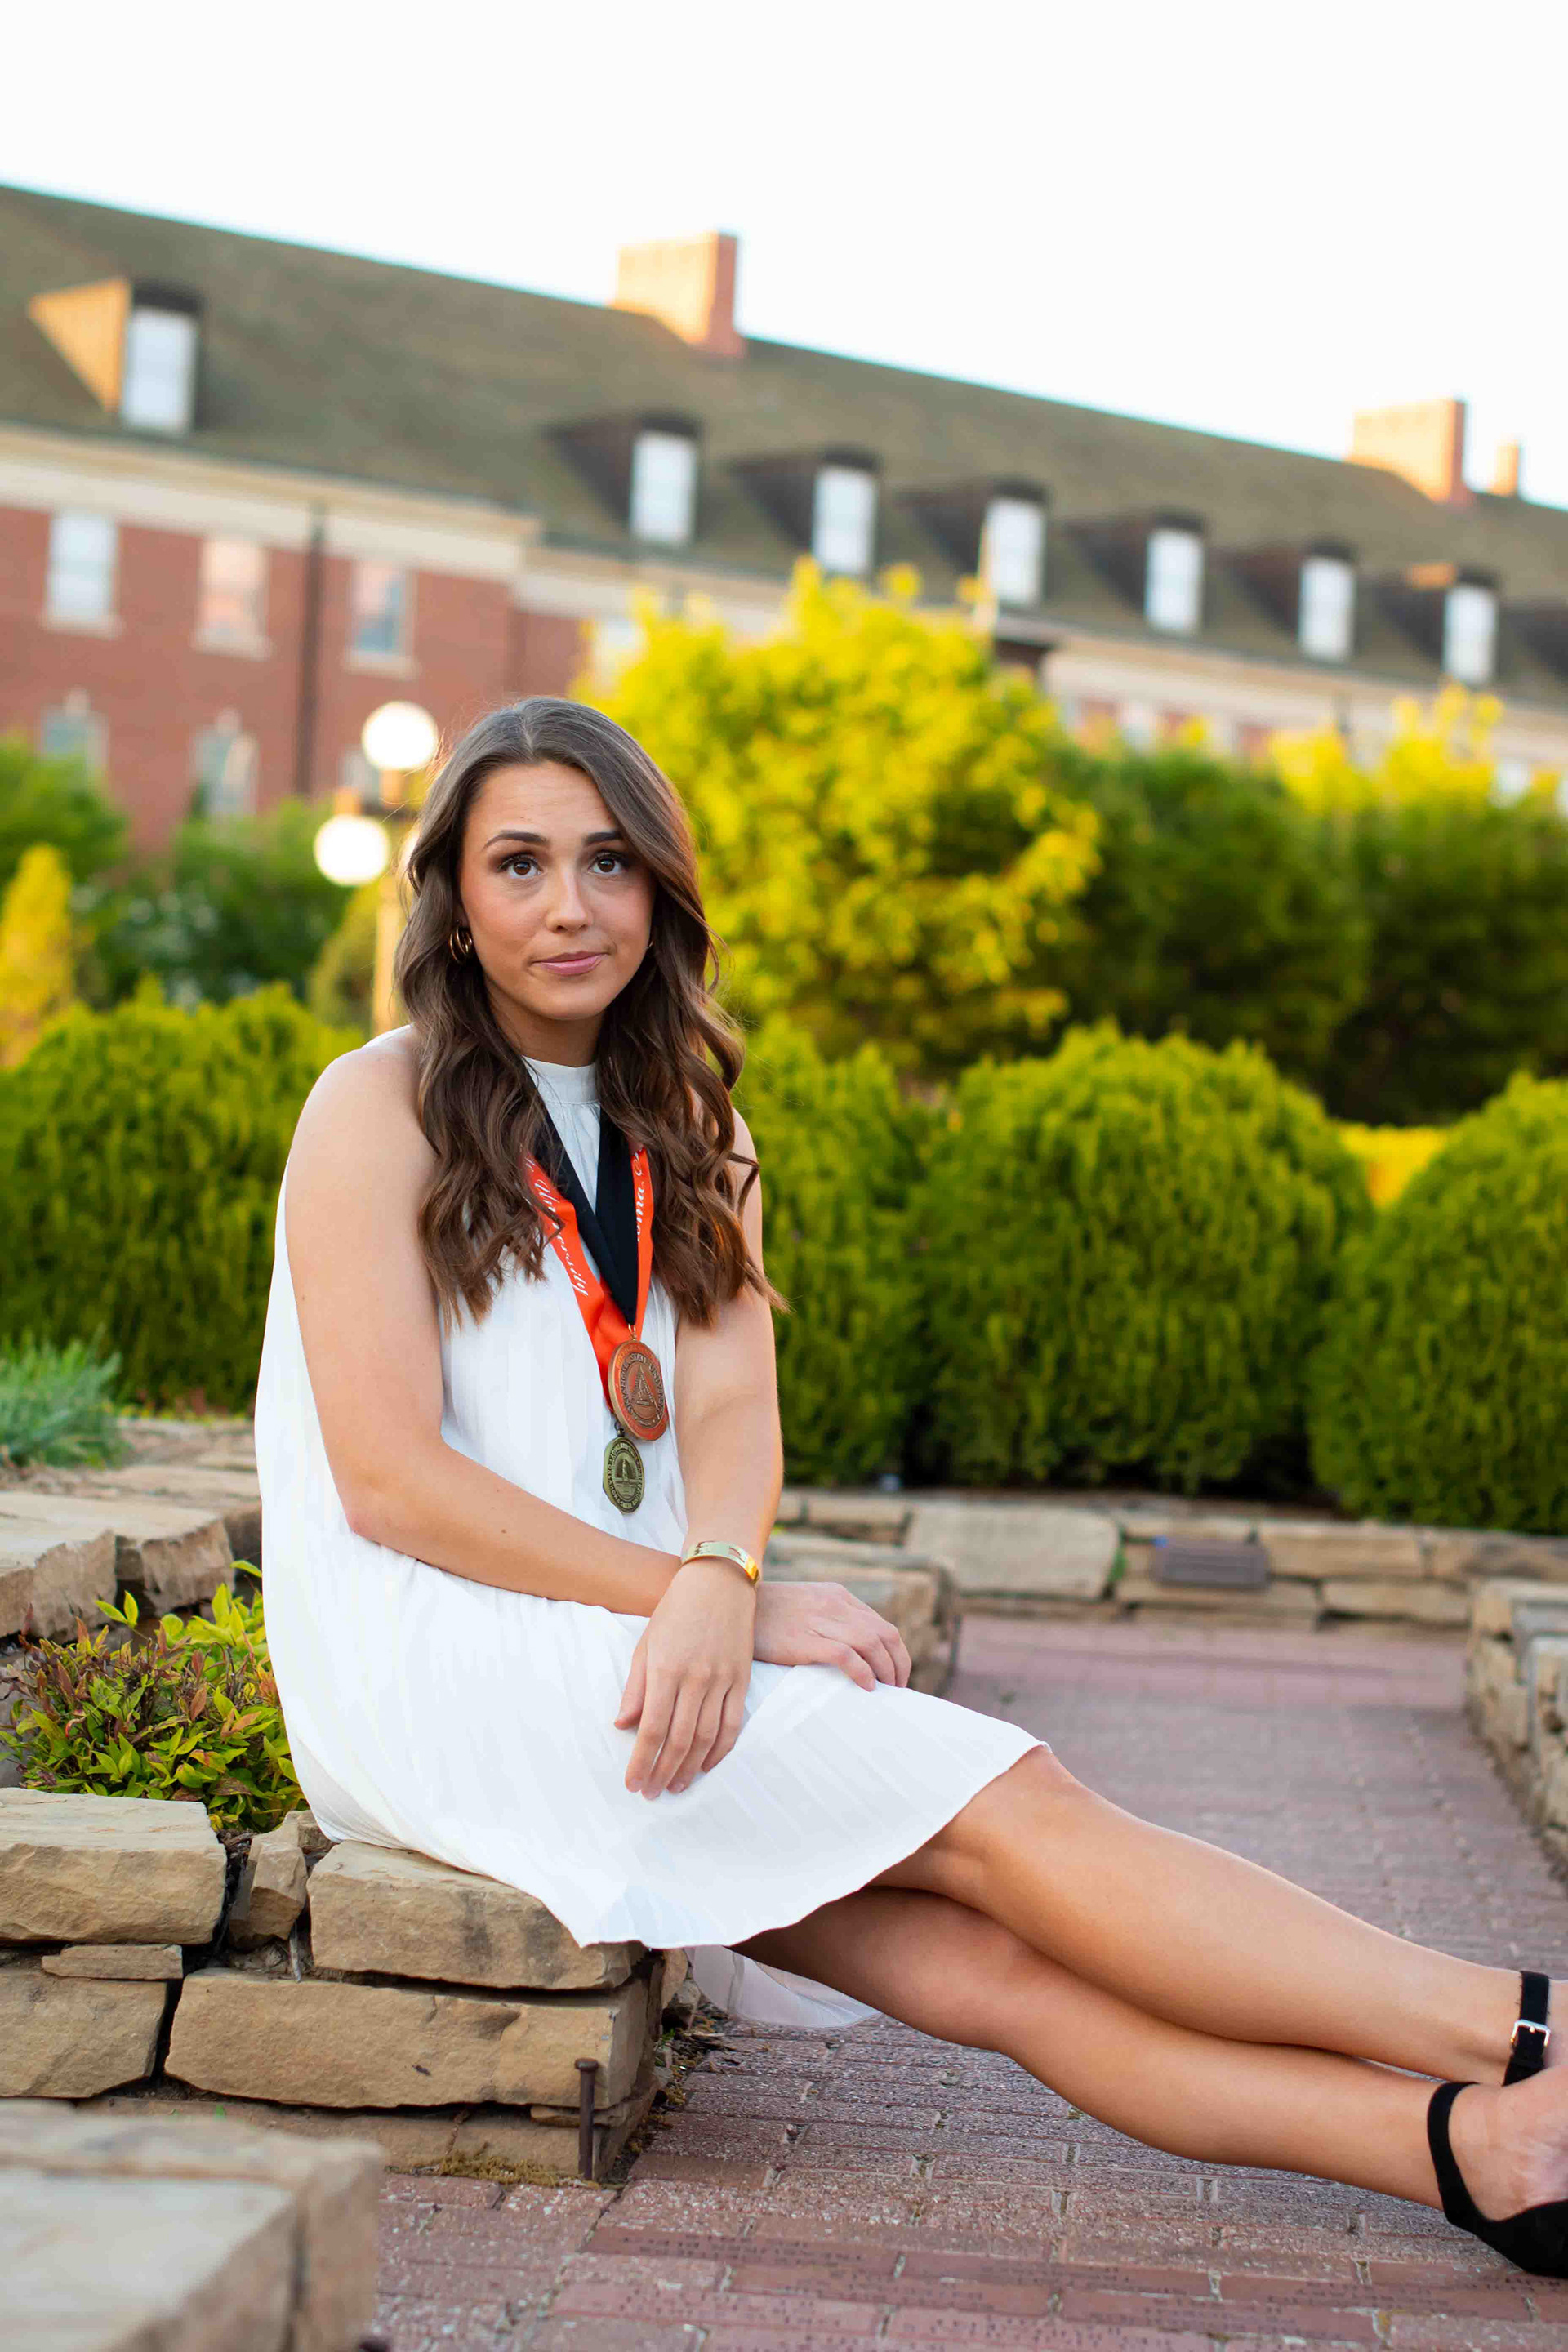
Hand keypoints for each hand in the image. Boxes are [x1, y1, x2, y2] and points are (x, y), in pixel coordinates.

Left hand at [615, 1558, 755, 1798]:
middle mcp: (695, 1678)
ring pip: (706, 1738)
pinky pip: (732, 1725)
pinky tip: (706, 1766)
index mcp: (665, 1669)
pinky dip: (720, 1751)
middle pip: (678, 1740)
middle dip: (662, 1772)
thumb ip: (636, 1688)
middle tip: (651, 1793)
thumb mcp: (646, 1644)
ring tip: (676, 1786)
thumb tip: (622, 1725)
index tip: (632, 1783)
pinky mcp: (742, 1679)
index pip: (651, 1729)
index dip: (641, 1761)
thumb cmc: (676, 1611)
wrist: (719, 1581)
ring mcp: (722, 1680)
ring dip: (689, 1768)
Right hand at [752, 1580, 910, 1692]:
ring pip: (871, 1643)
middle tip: (897, 1688)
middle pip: (884, 1635)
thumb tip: (853, 1652)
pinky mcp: (804, 1639)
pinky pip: (846, 1655)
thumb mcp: (805, 1606)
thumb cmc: (766, 1615)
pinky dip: (863, 1672)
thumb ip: (828, 1620)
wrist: (731, 1605)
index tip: (897, 1675)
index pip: (882, 1625)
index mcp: (837, 1597)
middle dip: (898, 1664)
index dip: (896, 1653)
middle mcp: (834, 1605)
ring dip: (886, 1670)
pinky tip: (866, 1686)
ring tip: (887, 1690)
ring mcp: (820, 1620)